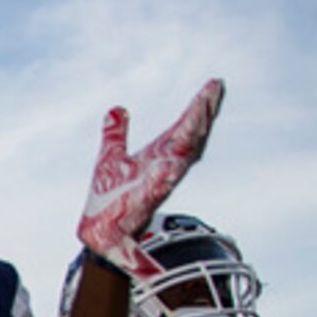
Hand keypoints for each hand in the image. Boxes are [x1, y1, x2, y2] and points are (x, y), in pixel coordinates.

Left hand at [77, 78, 223, 276]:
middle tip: (216, 88)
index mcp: (159, 155)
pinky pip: (170, 174)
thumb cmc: (109, 199)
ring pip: (187, 150)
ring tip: (206, 104)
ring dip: (196, 129)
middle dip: (205, 112)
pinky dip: (177, 159)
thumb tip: (116, 109)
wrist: (101, 231)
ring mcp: (164, 179)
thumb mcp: (110, 157)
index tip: (213, 85)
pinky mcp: (154, 194)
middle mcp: (167, 166)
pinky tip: (186, 142)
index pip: (184, 127)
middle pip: (193, 135)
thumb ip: (115, 134)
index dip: (199, 107)